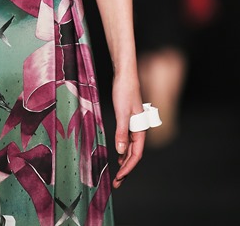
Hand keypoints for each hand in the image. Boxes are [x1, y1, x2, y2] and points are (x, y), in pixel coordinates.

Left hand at [110, 72, 145, 188]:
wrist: (125, 75)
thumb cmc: (124, 91)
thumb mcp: (122, 112)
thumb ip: (122, 131)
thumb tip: (120, 151)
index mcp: (140, 129)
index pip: (136, 154)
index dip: (128, 168)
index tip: (119, 178)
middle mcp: (139, 129)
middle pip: (134, 154)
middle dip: (126, 169)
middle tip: (117, 183)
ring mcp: (134, 125)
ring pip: (131, 148)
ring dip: (124, 161)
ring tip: (117, 174)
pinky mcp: (128, 119)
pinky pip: (127, 140)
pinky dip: (123, 149)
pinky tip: (119, 154)